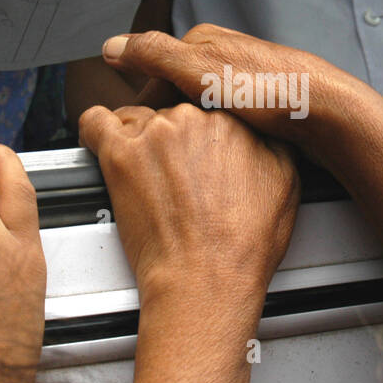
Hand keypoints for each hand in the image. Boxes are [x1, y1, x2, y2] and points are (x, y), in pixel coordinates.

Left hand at [79, 102, 297, 382]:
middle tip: (175, 169)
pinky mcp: (120, 154)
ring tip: (143, 167)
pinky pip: (95, 121)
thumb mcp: (287, 186)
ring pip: (136, 113)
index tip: (200, 148)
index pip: (208, 102)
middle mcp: (193, 119)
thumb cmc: (241, 246)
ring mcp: (154, 134)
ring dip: (137, 134)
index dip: (202, 129)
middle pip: (171, 107)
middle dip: (171, 133)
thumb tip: (267, 130)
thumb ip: (275, 144)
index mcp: (233, 121)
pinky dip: (95, 130)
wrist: (206, 280)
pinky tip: (102, 142)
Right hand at [101, 24, 369, 162]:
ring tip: (201, 152)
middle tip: (174, 147)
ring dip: (198, 130)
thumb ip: (154, 56)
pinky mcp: (266, 105)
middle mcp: (227, 56)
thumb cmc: (270, 89)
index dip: (148, 102)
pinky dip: (222, 138)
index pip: (156, 70)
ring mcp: (248, 81)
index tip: (143, 130)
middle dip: (174, 118)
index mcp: (206, 40)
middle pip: (179, 91)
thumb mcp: (199, 71)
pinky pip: (229, 123)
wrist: (327, 113)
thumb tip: (112, 47)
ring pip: (205, 110)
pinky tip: (229, 152)